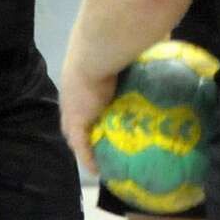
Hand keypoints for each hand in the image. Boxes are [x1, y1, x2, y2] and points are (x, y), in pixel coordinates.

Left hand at [59, 54, 118, 175]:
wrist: (95, 54)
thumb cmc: (108, 50)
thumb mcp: (113, 57)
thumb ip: (125, 58)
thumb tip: (149, 51)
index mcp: (75, 82)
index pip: (76, 103)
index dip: (82, 113)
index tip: (92, 119)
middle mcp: (69, 98)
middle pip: (70, 122)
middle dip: (78, 132)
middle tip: (92, 142)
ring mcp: (71, 111)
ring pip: (74, 135)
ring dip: (83, 146)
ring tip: (95, 157)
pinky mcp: (77, 123)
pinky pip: (82, 147)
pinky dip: (88, 158)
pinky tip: (96, 170)